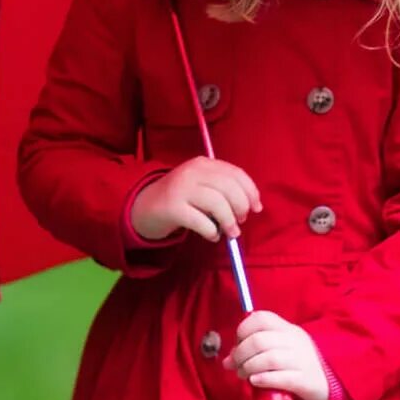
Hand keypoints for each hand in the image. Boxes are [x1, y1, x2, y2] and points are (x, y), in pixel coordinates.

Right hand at [133, 156, 260, 241]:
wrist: (143, 207)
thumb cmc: (181, 199)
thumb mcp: (201, 186)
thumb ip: (224, 190)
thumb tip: (252, 206)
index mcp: (203, 164)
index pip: (235, 173)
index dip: (250, 192)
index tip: (256, 208)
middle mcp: (192, 172)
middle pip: (229, 188)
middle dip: (241, 208)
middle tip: (240, 222)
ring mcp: (180, 189)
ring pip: (217, 204)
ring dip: (229, 222)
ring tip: (230, 233)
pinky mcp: (172, 208)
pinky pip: (201, 222)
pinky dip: (212, 232)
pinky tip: (212, 235)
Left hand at [225, 311, 331, 399]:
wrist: (327, 383)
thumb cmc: (297, 364)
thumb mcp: (280, 350)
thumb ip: (254, 351)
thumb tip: (227, 361)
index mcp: (288, 329)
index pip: (261, 318)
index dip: (243, 330)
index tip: (238, 345)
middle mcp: (295, 341)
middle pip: (260, 340)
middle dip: (241, 354)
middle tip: (236, 366)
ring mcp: (302, 360)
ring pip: (269, 358)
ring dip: (249, 367)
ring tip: (244, 375)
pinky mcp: (305, 380)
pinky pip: (281, 378)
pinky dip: (263, 379)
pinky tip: (255, 381)